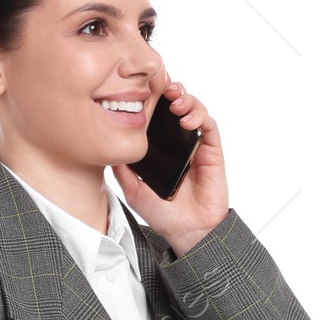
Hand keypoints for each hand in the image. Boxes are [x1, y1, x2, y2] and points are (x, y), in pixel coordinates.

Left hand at [112, 76, 228, 255]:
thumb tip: (107, 149)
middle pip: (177, 105)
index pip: (157, 115)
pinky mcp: (211, 152)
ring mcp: (196, 146)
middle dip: (170, 90)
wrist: (188, 232)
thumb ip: (123, 170)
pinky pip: (208, 126)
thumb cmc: (165, 215)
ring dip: (186, 99)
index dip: (153, 98)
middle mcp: (179, 143)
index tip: (141, 90)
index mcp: (162, 148)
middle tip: (161, 87)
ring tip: (175, 102)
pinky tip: (186, 120)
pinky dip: (199, 116)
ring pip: (194, 109)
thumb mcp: (134, 190)